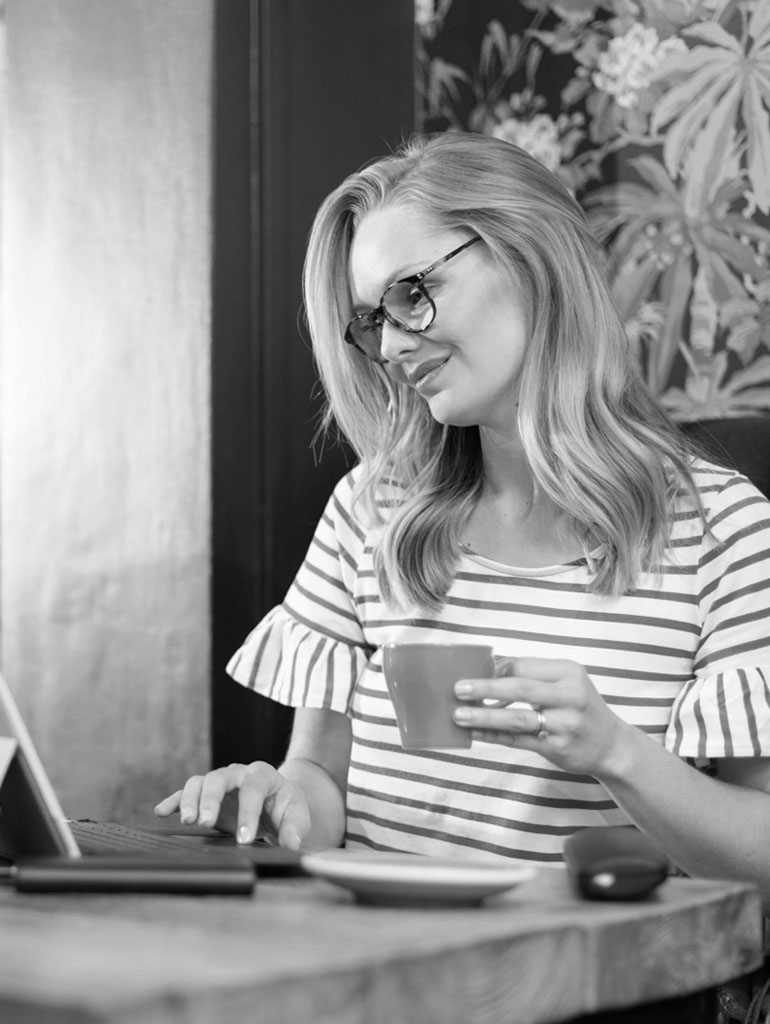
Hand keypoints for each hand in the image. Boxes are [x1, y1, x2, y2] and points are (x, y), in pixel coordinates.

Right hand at [153, 762, 311, 850]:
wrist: (276, 801)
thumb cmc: (286, 808)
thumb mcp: (298, 816)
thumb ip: (295, 829)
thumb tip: (292, 844)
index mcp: (262, 775)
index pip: (253, 788)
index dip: (248, 812)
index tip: (244, 838)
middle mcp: (238, 773)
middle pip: (219, 778)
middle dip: (211, 799)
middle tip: (206, 822)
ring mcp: (220, 783)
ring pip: (200, 782)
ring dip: (190, 799)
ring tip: (187, 821)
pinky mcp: (206, 795)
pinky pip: (186, 793)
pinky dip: (173, 801)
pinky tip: (161, 811)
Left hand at [453, 657, 631, 777]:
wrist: (612, 745)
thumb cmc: (580, 708)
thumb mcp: (566, 683)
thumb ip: (533, 675)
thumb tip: (489, 666)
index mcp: (569, 672)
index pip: (524, 666)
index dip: (495, 669)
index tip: (471, 671)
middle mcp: (570, 696)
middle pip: (519, 687)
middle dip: (485, 687)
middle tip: (457, 688)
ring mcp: (565, 724)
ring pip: (516, 718)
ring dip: (484, 715)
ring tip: (459, 715)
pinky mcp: (557, 748)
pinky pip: (518, 740)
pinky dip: (494, 735)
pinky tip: (476, 732)